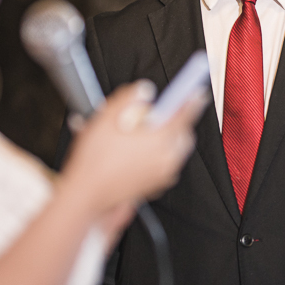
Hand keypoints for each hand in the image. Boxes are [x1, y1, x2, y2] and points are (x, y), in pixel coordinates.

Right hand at [60, 81, 202, 217]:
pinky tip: (139, 151)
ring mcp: (163, 174)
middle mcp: (166, 158)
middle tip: (161, 114)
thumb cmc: (95, 160)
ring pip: (176, 150)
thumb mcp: (106, 118)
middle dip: (178, 121)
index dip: (192, 99)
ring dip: (168, 138)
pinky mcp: (156, 186)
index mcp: (160, 139)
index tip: (198, 92)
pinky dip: (160, 155)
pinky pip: (167, 165)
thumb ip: (129, 98)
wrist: (86, 194)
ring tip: (146, 133)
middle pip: (183, 133)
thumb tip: (144, 90)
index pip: (185, 114)